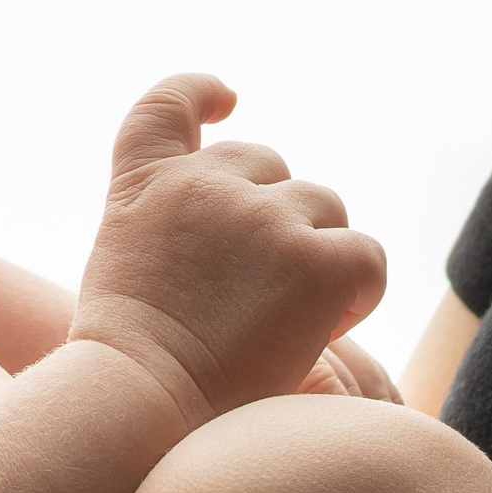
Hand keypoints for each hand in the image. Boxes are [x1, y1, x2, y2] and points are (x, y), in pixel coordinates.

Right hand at [72, 75, 386, 426]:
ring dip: (314, 253)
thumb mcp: (125, 270)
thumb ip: (172, 232)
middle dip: (274, 215)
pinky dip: (356, 293)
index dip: (200, 91)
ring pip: (324, 209)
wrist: (138, 401)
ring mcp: (263, 216)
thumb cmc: (127, 367)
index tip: (227, 99)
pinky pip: (366, 257)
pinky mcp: (316, 260)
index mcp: (144, 183)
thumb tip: (235, 249)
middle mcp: (205, 183)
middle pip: (267, 167)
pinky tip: (321, 331)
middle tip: (255, 293)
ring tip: (283, 321)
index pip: (167, 104)